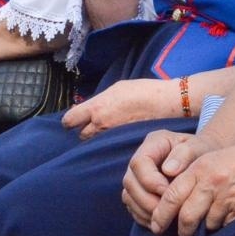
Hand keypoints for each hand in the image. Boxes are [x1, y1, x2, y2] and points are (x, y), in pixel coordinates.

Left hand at [62, 78, 178, 138]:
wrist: (165, 103)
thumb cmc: (143, 91)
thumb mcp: (116, 88)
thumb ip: (99, 100)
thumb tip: (89, 106)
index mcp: (97, 107)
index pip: (69, 120)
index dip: (70, 121)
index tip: (73, 120)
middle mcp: (100, 124)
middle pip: (81, 135)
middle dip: (84, 131)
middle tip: (92, 126)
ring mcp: (111, 136)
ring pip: (94, 143)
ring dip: (97, 139)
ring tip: (106, 133)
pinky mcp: (122, 144)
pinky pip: (108, 147)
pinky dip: (109, 144)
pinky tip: (116, 139)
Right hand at [122, 130, 213, 227]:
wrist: (204, 162)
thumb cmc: (202, 152)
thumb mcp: (198, 148)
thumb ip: (185, 154)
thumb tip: (168, 170)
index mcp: (153, 143)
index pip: (139, 163)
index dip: (150, 181)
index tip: (169, 192)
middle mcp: (140, 160)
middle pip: (130, 182)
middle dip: (147, 200)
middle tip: (167, 210)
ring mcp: (136, 177)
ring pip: (128, 196)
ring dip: (145, 211)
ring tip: (166, 218)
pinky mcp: (137, 193)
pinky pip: (133, 208)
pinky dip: (145, 217)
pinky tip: (162, 222)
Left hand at [148, 137, 234, 235]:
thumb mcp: (211, 161)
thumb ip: (189, 178)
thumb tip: (168, 204)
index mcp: (201, 168)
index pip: (172, 196)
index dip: (161, 215)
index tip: (156, 226)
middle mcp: (213, 182)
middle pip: (187, 216)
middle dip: (181, 232)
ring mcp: (230, 196)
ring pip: (208, 224)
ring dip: (206, 230)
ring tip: (209, 226)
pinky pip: (228, 226)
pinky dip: (225, 227)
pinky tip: (230, 218)